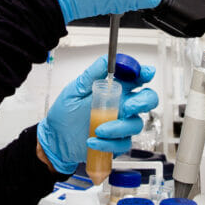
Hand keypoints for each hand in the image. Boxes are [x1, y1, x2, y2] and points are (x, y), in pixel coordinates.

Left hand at [37, 55, 158, 173]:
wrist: (56, 138)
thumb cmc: (66, 113)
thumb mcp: (75, 90)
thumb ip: (92, 74)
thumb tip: (106, 60)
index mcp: (114, 89)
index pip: (136, 78)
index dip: (144, 73)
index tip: (144, 73)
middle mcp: (121, 106)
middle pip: (147, 99)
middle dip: (143, 101)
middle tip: (128, 107)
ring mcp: (120, 124)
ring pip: (135, 124)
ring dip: (118, 128)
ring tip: (98, 129)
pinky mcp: (116, 142)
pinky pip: (123, 144)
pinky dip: (109, 144)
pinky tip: (93, 140)